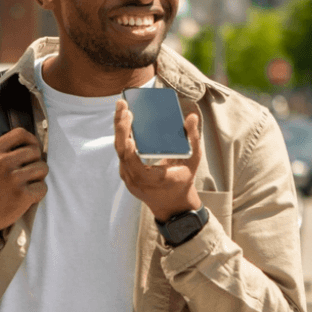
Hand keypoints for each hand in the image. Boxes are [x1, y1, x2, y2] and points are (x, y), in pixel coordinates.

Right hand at [0, 128, 47, 239]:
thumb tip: (21, 144)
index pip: (21, 133)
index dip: (31, 140)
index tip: (32, 149)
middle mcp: (3, 162)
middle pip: (35, 151)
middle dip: (35, 161)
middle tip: (29, 171)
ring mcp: (14, 178)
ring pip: (43, 168)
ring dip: (39, 177)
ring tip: (29, 184)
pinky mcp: (22, 195)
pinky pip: (43, 187)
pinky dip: (38, 192)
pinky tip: (28, 196)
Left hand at [113, 99, 202, 221]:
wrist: (172, 204)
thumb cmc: (183, 181)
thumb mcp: (193, 161)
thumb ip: (193, 139)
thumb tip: (192, 117)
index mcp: (151, 179)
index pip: (134, 163)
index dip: (129, 149)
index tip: (130, 132)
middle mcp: (135, 179)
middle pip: (122, 152)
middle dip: (121, 128)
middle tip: (124, 106)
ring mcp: (128, 177)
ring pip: (119, 150)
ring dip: (119, 128)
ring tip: (122, 107)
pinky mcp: (126, 172)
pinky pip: (121, 152)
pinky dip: (121, 135)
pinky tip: (122, 118)